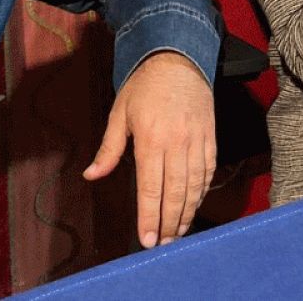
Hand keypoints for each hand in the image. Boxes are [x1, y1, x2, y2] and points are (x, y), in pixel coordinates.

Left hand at [83, 51, 215, 247]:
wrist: (178, 59)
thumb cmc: (144, 86)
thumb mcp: (119, 113)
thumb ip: (109, 148)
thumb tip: (92, 175)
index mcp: (151, 139)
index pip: (150, 188)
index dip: (149, 217)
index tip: (147, 240)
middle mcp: (177, 143)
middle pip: (175, 193)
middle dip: (169, 222)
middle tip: (164, 244)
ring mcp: (197, 141)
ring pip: (194, 186)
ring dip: (187, 212)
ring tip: (178, 232)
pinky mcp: (210, 138)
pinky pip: (208, 171)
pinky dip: (202, 192)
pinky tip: (194, 205)